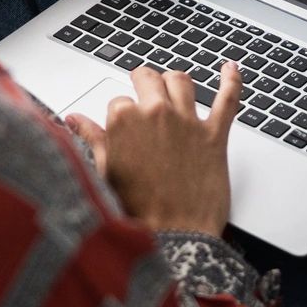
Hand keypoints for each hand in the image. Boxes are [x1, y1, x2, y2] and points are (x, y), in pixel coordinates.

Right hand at [64, 61, 242, 234]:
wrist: (175, 237)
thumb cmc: (138, 212)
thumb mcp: (103, 172)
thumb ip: (91, 139)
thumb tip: (75, 119)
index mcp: (124, 120)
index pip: (119, 101)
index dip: (120, 116)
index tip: (121, 130)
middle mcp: (157, 113)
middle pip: (149, 79)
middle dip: (143, 83)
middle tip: (142, 91)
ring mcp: (188, 122)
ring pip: (182, 81)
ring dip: (174, 81)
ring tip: (172, 85)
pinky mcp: (215, 135)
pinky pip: (228, 98)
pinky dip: (231, 79)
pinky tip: (229, 68)